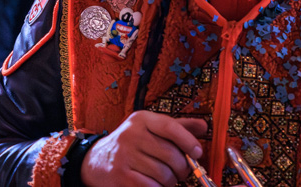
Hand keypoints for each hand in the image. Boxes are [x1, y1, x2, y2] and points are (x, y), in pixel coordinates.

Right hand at [80, 111, 207, 186]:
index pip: (170, 127)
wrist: (97, 160)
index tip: (197, 152)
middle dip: (182, 168)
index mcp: (141, 119)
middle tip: (182, 172)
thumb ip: (176, 127)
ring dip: (171, 181)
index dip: (188, 141)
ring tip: (167, 179)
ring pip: (163, 174)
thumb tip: (204, 127)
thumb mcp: (150, 129)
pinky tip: (156, 185)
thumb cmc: (131, 144)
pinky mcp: (121, 176)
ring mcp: (125, 156)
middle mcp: (131, 135)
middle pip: (170, 154)